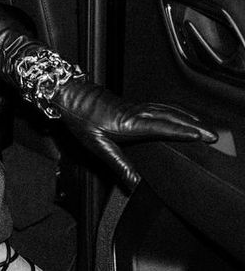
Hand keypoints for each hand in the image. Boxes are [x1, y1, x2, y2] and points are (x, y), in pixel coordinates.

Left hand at [53, 77, 217, 189]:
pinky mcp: (128, 103)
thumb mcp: (97, 145)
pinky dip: (171, 109)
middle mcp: (134, 111)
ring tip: (199, 123)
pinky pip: (156, 105)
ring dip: (183, 115)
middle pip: (169, 116)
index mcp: (129, 122)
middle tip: (211, 134)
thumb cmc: (79, 117)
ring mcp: (132, 105)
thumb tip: (134, 185)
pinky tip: (173, 112)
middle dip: (191, 124)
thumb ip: (118, 164)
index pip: (162, 127)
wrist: (67, 94)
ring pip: (164, 108)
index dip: (182, 131)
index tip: (200, 136)